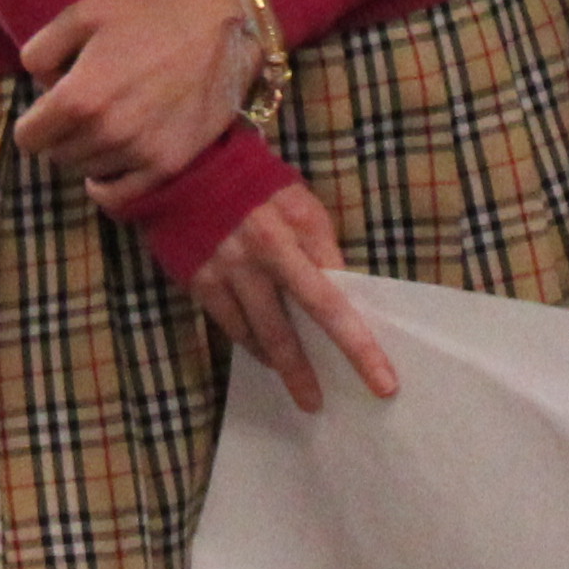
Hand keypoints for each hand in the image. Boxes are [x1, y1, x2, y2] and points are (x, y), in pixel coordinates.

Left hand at [11, 0, 257, 202]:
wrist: (224, 30)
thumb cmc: (151, 16)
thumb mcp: (84, 13)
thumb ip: (42, 49)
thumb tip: (39, 84)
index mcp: (79, 97)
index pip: (28, 138)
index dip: (34, 121)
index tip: (49, 108)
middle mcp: (105, 133)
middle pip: (56, 155)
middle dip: (62, 133)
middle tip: (86, 106)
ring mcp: (138, 154)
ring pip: (85, 171)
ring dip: (88, 151)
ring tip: (109, 120)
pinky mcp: (166, 166)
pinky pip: (118, 196)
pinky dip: (107, 183)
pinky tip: (112, 161)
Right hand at [185, 185, 397, 420]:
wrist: (186, 166)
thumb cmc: (254, 182)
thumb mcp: (297, 200)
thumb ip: (319, 242)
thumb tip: (338, 285)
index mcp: (296, 229)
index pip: (335, 294)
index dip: (358, 339)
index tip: (382, 377)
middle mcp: (264, 252)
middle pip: (303, 320)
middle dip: (322, 365)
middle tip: (339, 402)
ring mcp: (230, 270)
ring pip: (263, 334)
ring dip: (288, 369)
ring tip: (306, 396)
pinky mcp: (200, 281)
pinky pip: (232, 327)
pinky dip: (253, 346)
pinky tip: (267, 359)